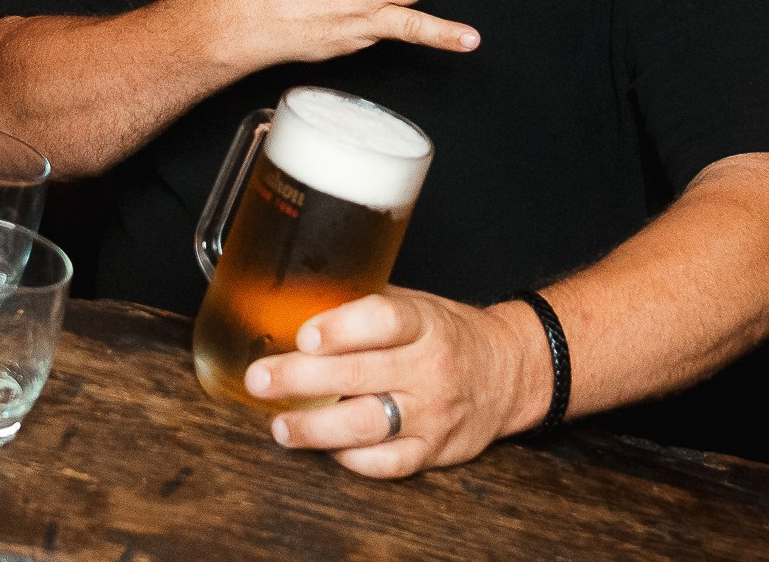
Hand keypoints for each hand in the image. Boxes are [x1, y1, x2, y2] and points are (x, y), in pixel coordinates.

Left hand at [247, 287, 547, 477]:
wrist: (507, 373)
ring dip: (316, 428)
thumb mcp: (415, 305)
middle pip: (360, 375)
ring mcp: (433, 414)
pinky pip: (387, 464)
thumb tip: (291, 304)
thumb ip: (362, 305)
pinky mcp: (434, 452)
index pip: (384, 321)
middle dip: (302, 379)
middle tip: (261, 379)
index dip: (341, 328)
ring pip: (368, 426)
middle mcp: (430, 368)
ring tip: (281, 426)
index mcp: (425, 324)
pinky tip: (324, 449)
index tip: (305, 335)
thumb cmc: (446, 334)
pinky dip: (351, 459)